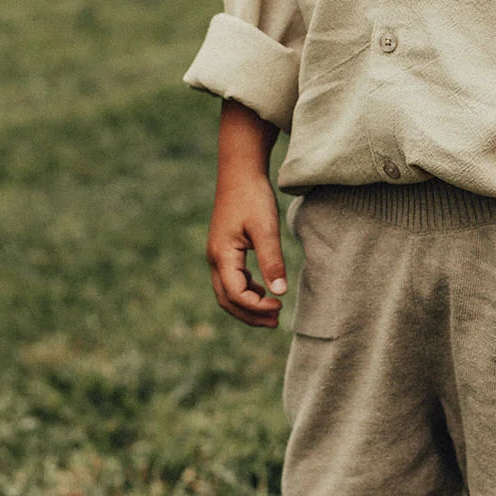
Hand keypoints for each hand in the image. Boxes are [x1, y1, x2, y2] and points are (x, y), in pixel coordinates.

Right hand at [207, 171, 287, 326]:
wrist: (240, 172)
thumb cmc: (252, 197)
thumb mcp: (266, 229)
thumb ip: (272, 261)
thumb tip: (279, 293)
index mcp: (222, 255)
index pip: (236, 294)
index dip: (257, 306)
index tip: (280, 306)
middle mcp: (215, 259)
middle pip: (227, 300)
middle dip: (250, 315)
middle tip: (276, 322)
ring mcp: (218, 255)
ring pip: (227, 292)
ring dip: (247, 306)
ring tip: (272, 313)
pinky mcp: (225, 250)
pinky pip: (231, 280)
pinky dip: (246, 292)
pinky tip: (264, 291)